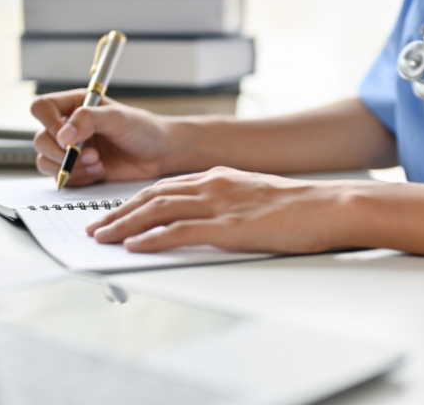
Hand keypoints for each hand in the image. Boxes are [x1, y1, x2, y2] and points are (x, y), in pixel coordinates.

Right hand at [31, 89, 172, 185]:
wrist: (158, 154)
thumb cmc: (142, 129)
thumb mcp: (118, 118)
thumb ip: (89, 120)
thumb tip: (63, 135)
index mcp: (74, 105)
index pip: (42, 108)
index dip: (49, 123)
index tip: (68, 137)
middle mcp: (68, 126)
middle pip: (40, 139)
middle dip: (63, 152)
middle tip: (91, 154)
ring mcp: (70, 149)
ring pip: (45, 161)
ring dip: (71, 167)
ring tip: (98, 163)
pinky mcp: (77, 169)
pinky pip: (60, 178)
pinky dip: (78, 178)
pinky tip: (100, 171)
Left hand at [86, 166, 363, 252]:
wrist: (328, 205)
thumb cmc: (301, 207)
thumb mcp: (258, 197)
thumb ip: (231, 203)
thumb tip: (214, 220)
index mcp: (220, 177)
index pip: (166, 187)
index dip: (136, 201)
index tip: (117, 212)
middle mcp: (213, 185)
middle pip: (152, 196)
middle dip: (119, 212)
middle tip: (96, 227)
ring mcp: (218, 204)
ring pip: (157, 210)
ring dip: (124, 225)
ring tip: (102, 237)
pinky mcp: (227, 226)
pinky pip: (179, 231)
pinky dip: (152, 238)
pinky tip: (134, 245)